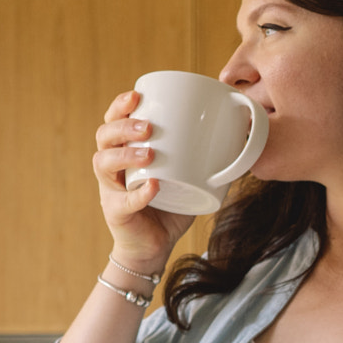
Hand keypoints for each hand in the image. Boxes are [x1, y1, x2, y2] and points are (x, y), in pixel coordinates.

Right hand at [93, 88, 196, 275]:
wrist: (154, 247)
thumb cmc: (170, 206)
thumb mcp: (188, 177)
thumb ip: (205, 159)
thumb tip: (239, 139)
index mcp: (125, 152)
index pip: (113, 121)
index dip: (120, 106)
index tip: (137, 96)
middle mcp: (112, 168)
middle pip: (104, 137)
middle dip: (123, 127)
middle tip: (148, 128)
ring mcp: (111, 190)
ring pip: (103, 164)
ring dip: (125, 155)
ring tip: (149, 154)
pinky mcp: (116, 213)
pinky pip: (123, 202)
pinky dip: (139, 194)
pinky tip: (153, 187)